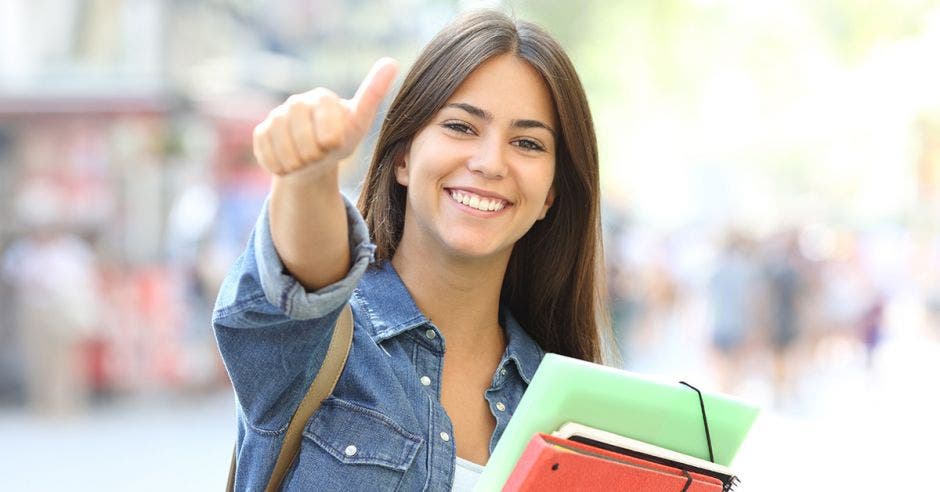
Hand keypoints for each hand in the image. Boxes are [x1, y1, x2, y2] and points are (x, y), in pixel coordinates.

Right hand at [252, 57, 397, 177]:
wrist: (315, 160)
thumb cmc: (341, 139)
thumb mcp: (360, 122)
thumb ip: (373, 94)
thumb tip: (391, 62)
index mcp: (322, 97)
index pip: (325, 128)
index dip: (330, 142)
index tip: (335, 144)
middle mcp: (296, 102)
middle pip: (301, 137)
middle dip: (313, 154)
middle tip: (320, 156)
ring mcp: (276, 116)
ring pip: (283, 149)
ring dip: (298, 163)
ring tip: (307, 161)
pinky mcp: (261, 132)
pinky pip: (267, 155)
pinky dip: (281, 166)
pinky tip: (290, 163)